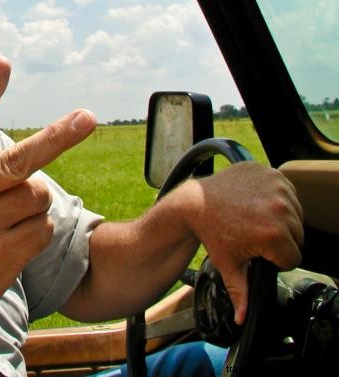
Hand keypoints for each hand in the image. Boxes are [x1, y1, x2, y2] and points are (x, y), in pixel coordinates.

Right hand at [0, 57, 95, 332]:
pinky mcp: (2, 256)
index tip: (3, 61)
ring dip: (33, 205)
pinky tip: (8, 244)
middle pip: (20, 160)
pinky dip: (36, 232)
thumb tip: (37, 162)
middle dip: (58, 137)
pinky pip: (44, 229)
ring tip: (4, 222)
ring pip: (39, 195)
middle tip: (89, 117)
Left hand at [179, 162, 303, 323]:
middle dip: (278, 238)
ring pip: (295, 214)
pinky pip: (287, 192)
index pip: (293, 257)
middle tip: (252, 233)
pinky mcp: (270, 173)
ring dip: (279, 218)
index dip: (274, 258)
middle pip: (296, 235)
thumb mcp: (228, 264)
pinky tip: (254, 202)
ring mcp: (276, 188)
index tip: (256, 249)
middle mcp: (279, 210)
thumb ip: (241, 293)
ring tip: (253, 218)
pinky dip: (276, 197)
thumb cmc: (211, 231)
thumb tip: (242, 319)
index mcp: (272, 235)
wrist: (194, 201)